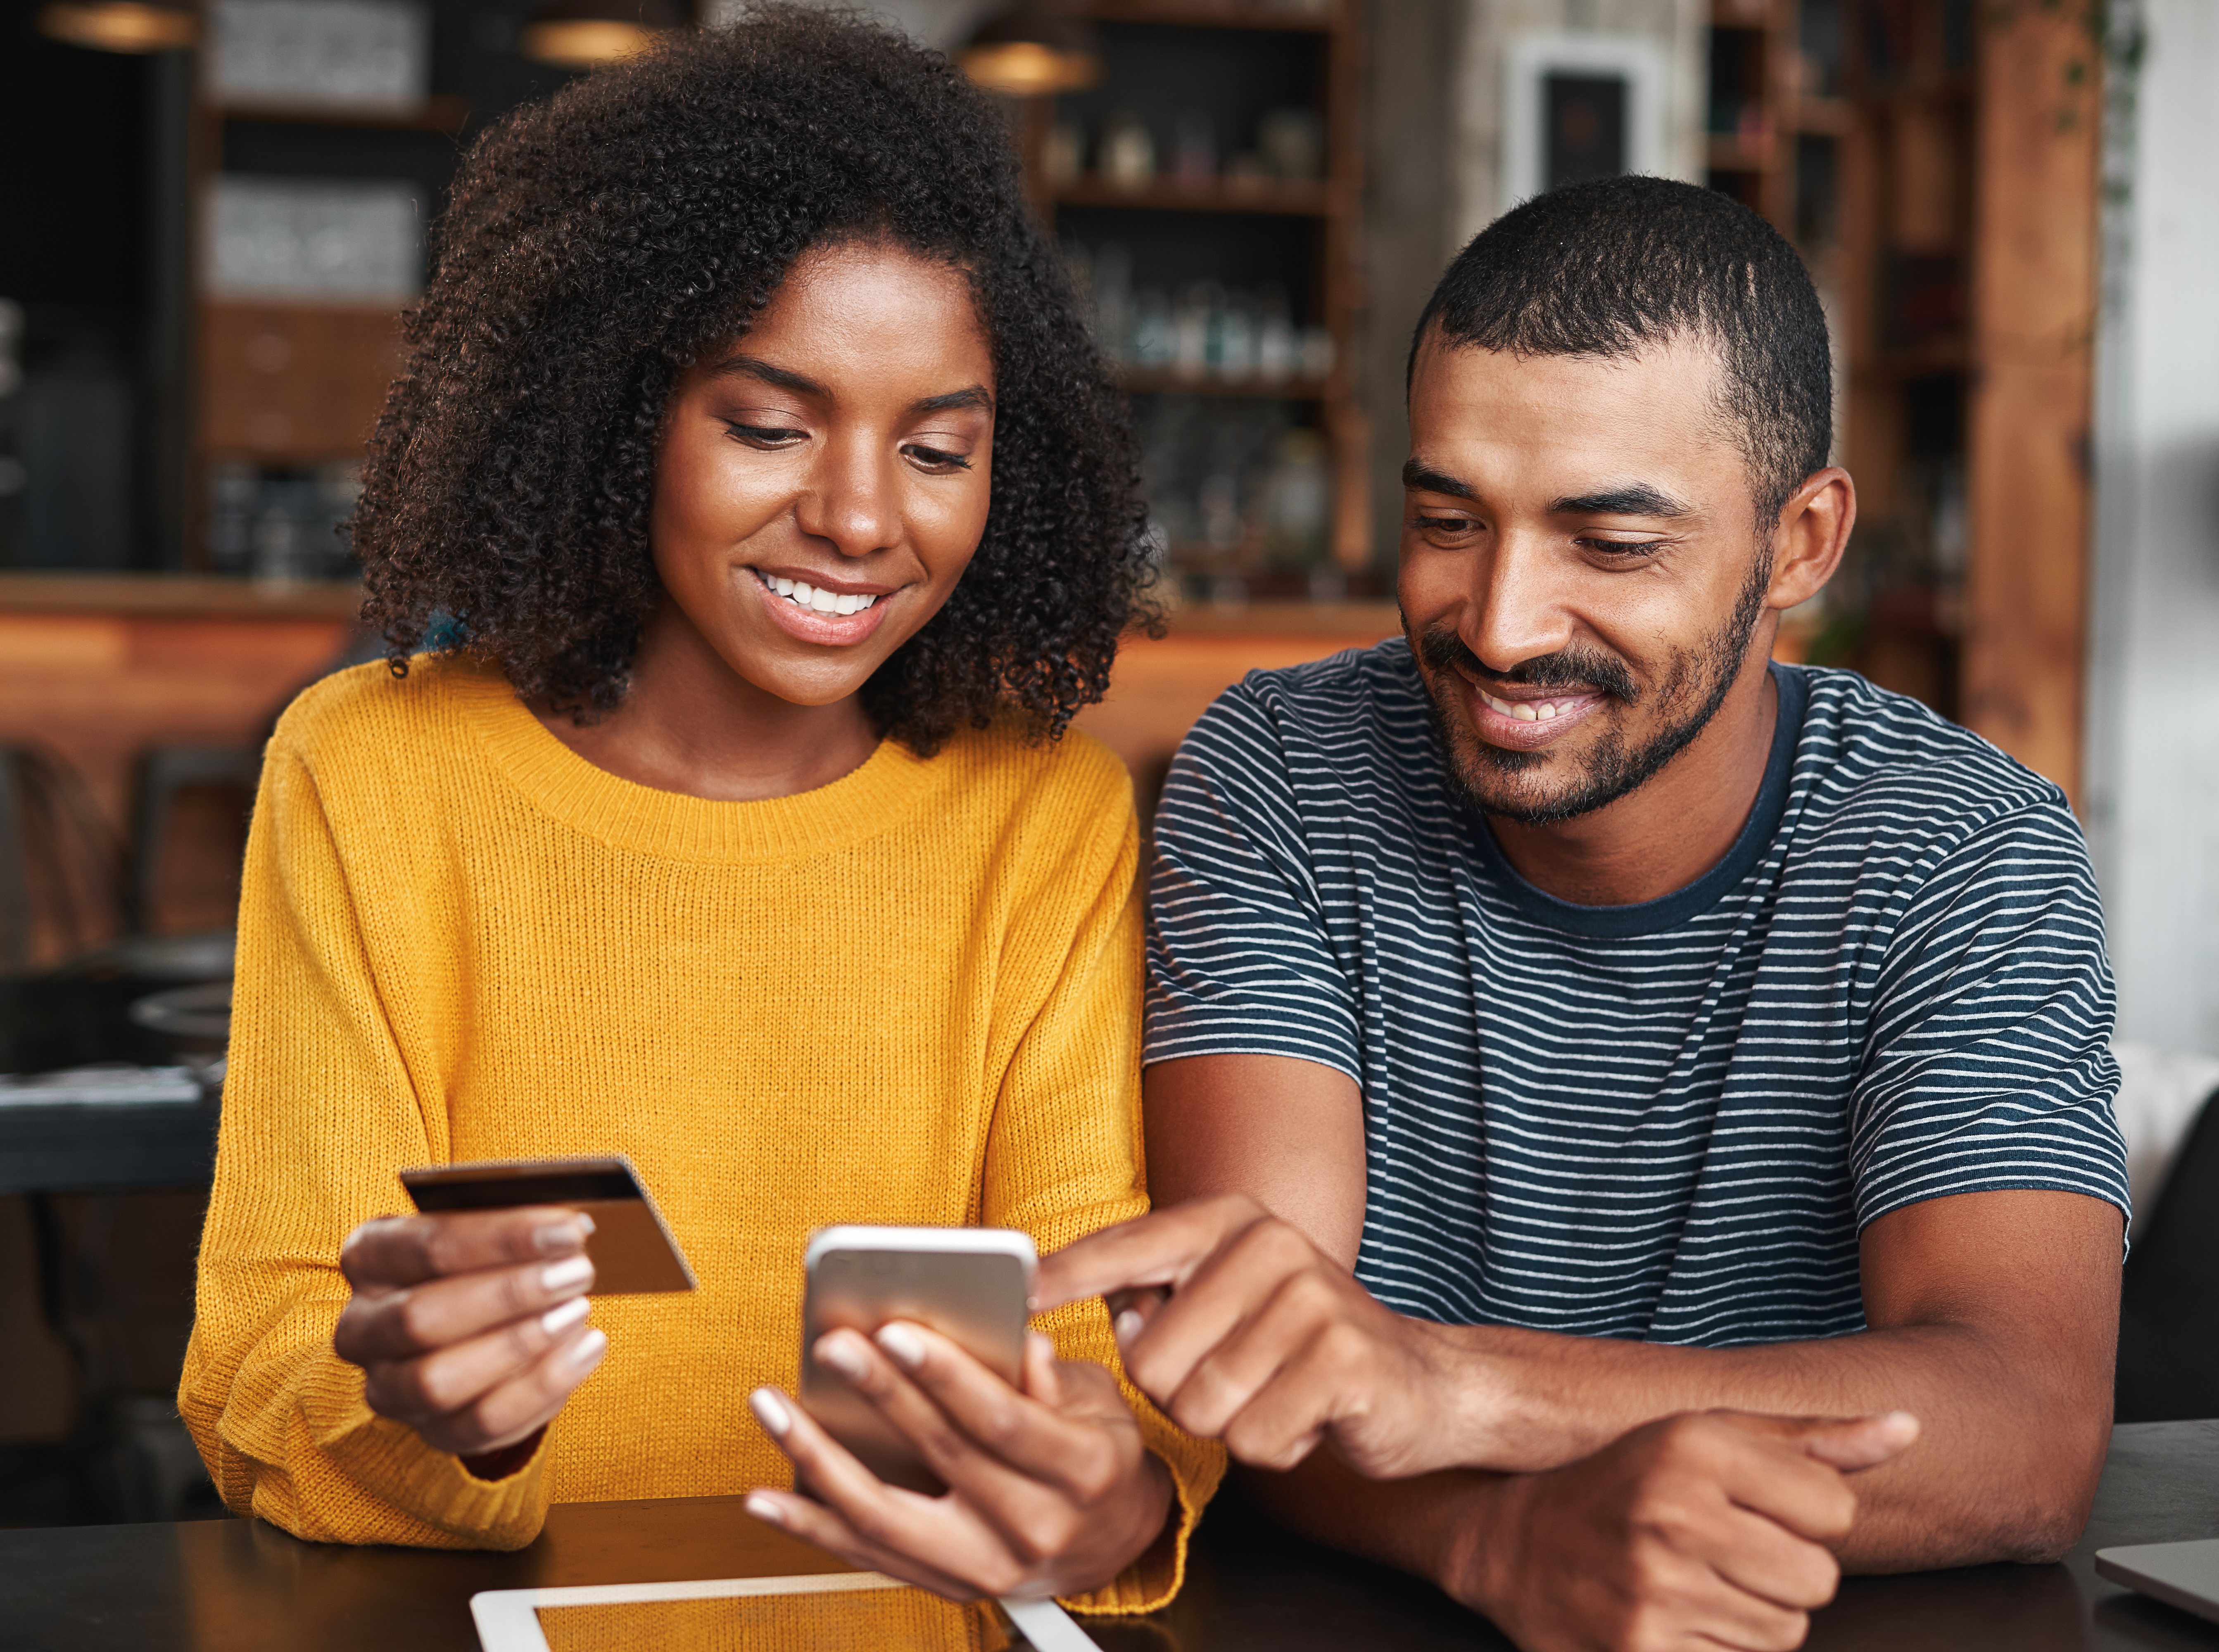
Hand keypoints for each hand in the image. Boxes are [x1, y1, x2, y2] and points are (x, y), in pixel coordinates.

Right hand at [334, 1208, 607, 1462]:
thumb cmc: (489, 1261)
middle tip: (578, 1272)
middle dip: (509, 1295)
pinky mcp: (431, 1430)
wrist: (482, 1321)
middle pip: (420, 1318)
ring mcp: (389, 1387)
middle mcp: (362, 1326)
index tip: (568, 1230)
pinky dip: (542, 1387)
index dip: (502, 1238)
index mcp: (370, 1256)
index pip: (426, 1245)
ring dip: (519, 1345)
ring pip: (438, 1382)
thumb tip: (572, 1230)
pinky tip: (587, 1347)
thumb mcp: (491, 1231)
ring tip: (578, 1311)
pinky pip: (480, 1425)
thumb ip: (517, 1226)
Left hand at [743, 1323, 1173, 1600]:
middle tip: (833, 1346)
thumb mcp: (1100, 1403)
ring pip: (887, 1517)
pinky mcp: (949, 1585)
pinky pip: (869, 1555)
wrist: (1116, 1545)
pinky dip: (811, 1526)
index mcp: (1080, 1472)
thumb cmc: (1101, 1457)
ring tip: (774, 1409)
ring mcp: (986, 1567)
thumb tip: (1015, 1339)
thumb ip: (1051, 1375)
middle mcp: (1033, 1529)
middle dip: (880, 1394)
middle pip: (941, 1456)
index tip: (896, 1332)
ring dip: (819, 1461)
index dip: (946, 1376)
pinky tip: (767, 1495)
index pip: (1002, 1420)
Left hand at [1034, 1193, 1465, 1477]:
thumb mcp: (1226, 1302)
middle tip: (1239, 1379)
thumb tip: (1113, 1318)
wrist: (1422, 1384)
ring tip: (1273, 1395)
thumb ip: (1160, 1299)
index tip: (1017, 1293)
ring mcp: (1309, 1298)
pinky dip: (1272, 1448)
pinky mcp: (1342, 1360)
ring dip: (1230, 1424)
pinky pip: (1251, 1439)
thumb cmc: (1301, 1348)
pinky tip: (1306, 1419)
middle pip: (1151, 1358)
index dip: (1066, 1276)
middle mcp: (1268, 1244)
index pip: (1127, 1246)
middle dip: (1180, 1394)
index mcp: (1229, 1221)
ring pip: (1197, 1406)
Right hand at [1455, 1411, 1919, 1651]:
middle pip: (1819, 1579)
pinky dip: (1716, 1650)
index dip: (1804, 1516)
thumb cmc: (1625, 1484)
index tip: (1752, 1510)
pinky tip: (1674, 1620)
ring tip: (1695, 1586)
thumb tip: (1912, 1428)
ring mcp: (1655, 1589)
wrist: (1510, 1544)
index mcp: (1692, 1447)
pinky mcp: (1642, 1650)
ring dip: (1753, 1618)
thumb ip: (1810, 1439)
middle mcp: (1673, 1513)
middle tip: (1724, 1556)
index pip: (1834, 1507)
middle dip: (1785, 1575)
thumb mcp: (1703, 1438)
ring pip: (1785, 1633)